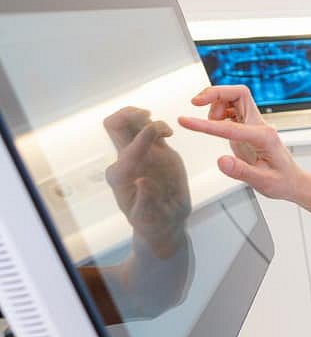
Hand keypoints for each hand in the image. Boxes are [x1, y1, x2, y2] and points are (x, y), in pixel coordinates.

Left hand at [102, 107, 190, 256]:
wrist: (163, 221)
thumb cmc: (153, 221)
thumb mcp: (148, 218)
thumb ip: (145, 200)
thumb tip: (142, 181)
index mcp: (121, 176)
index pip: (129, 149)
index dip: (145, 137)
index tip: (165, 133)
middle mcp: (126, 161)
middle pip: (115, 125)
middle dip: (128, 115)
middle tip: (147, 116)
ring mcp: (140, 154)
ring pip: (130, 123)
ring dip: (145, 118)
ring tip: (166, 132)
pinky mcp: (155, 152)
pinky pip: (149, 130)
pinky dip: (157, 125)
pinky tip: (169, 134)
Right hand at [177, 85, 304, 200]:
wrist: (293, 181)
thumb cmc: (282, 182)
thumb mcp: (262, 182)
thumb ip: (241, 171)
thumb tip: (221, 161)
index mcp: (264, 137)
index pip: (229, 126)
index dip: (204, 124)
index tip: (184, 121)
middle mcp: (260, 126)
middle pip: (239, 93)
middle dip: (215, 92)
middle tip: (194, 102)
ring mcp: (255, 124)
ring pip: (235, 97)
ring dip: (216, 103)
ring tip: (210, 123)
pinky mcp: (249, 127)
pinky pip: (233, 108)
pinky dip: (219, 110)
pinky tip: (216, 124)